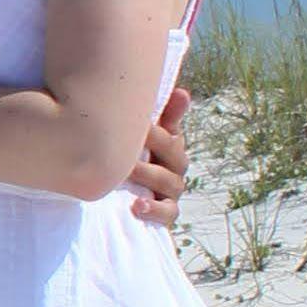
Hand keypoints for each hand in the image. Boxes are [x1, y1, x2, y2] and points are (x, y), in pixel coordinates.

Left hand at [126, 83, 189, 230]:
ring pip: (168, 182)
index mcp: (170, 146)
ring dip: (147, 174)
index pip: (172, 131)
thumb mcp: (143, 141)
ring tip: (125, 171)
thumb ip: (159, 117)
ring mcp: (172, 192)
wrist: (124, 205)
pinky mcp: (166, 214)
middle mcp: (175, 167)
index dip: (163, 123)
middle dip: (153, 143)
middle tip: (131, 138)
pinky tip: (136, 205)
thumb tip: (183, 92)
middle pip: (173, 153)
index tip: (143, 119)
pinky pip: (167, 213)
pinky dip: (153, 209)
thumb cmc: (133, 164)